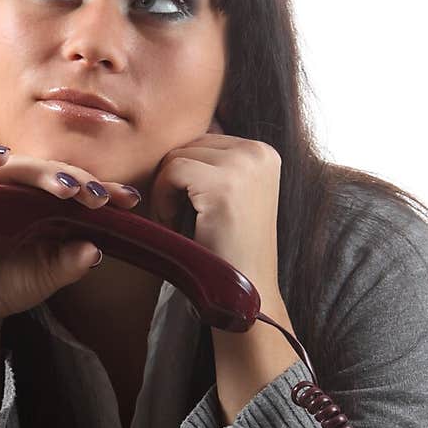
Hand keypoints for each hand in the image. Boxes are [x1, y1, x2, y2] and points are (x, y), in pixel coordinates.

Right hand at [0, 144, 141, 336]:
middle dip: (79, 180)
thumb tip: (96, 250)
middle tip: (100, 196)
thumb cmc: (6, 284)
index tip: (130, 199)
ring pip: (17, 167)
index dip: (102, 189)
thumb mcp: (48, 276)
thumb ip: (71, 263)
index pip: (75, 186)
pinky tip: (2, 156)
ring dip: (43, 173)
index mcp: (41, 202)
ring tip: (68, 188)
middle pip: (50, 171)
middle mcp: (15, 189)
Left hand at [147, 117, 283, 298]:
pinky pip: (171, 171)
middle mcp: (259, 151)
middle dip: (175, 181)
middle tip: (183, 218)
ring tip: (182, 222)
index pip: (203, 140)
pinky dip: (163, 199)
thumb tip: (171, 136)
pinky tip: (176, 224)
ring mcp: (245, 165)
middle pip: (188, 144)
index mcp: (264, 151)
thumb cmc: (228, 248)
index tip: (192, 208)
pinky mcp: (225, 184)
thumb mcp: (229, 195)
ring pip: (176, 156)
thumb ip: (212, 164)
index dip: (186, 175)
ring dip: (167, 191)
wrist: (247, 292)